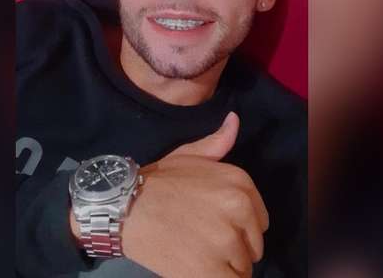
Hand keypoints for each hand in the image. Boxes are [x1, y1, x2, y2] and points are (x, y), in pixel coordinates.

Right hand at [120, 112, 268, 276]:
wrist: (122, 208)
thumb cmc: (155, 182)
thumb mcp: (188, 156)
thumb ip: (217, 143)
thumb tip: (235, 121)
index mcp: (239, 183)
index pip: (260, 221)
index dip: (240, 228)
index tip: (216, 228)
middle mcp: (239, 209)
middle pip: (253, 246)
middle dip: (233, 249)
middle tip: (203, 242)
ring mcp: (226, 241)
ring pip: (242, 269)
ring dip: (223, 267)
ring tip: (196, 255)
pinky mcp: (211, 270)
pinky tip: (200, 271)